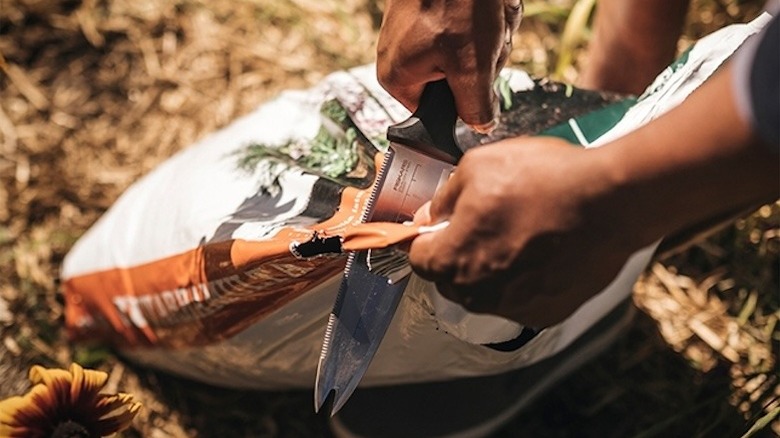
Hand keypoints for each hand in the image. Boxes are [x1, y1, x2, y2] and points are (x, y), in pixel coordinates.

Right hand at [376, 0, 522, 131]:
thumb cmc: (454, 3)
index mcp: (399, 79)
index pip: (437, 114)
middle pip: (456, 83)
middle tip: (485, 38)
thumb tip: (481, 128)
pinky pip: (466, 29)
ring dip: (489, 39)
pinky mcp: (430, 13)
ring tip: (486, 17)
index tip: (478, 77)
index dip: (466, 100)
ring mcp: (414, 33)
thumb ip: (476, 107)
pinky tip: (485, 7)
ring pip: (467, 55)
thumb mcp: (473, 67)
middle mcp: (401, 58)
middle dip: (483, 63)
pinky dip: (484, 19)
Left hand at [408, 64, 778, 327]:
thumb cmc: (541, 179)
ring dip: (491, 268)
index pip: (417, 257)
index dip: (426, 236)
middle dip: (457, 252)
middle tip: (483, 221)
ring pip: (486, 291)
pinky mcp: (548, 313)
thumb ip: (443, 198)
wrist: (610, 202)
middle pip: (450, 278)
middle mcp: (477, 295)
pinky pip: (521, 299)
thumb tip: (428, 216)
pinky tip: (543, 252)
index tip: (439, 223)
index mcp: (451, 261)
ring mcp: (514, 309)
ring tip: (520, 233)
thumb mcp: (476, 167)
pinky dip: (525, 281)